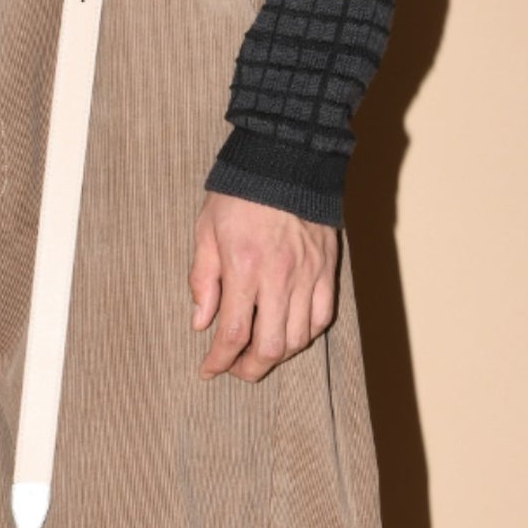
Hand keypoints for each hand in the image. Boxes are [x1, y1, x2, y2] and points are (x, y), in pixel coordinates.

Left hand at [189, 191, 337, 381]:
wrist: (287, 157)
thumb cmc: (240, 192)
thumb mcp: (206, 231)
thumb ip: (202, 280)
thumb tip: (201, 323)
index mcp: (243, 268)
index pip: (233, 334)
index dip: (219, 361)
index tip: (208, 370)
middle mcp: (279, 277)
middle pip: (270, 347)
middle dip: (249, 368)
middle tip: (235, 368)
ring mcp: (308, 275)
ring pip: (298, 339)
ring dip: (277, 355)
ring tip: (259, 352)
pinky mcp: (327, 270)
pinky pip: (321, 318)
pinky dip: (305, 335)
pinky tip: (288, 333)